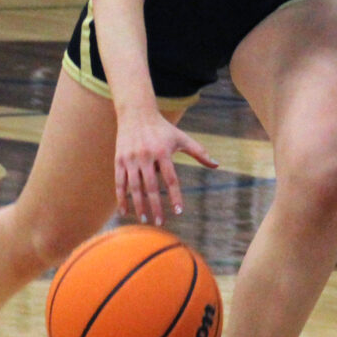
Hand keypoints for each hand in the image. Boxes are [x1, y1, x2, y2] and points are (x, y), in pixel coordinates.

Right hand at [113, 109, 218, 225]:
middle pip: (151, 186)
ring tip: (145, 219)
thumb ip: (200, 152)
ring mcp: (131, 159)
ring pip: (134, 187)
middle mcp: (146, 156)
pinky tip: (125, 212)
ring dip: (139, 205)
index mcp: (163, 152)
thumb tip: (217, 165)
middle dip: (156, 206)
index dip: (174, 196)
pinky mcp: (119, 160)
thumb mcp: (182, 138)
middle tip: (160, 223)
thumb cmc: (163, 128)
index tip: (178, 211)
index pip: (171, 179)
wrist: (136, 113)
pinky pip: (119, 183)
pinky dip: (121, 198)